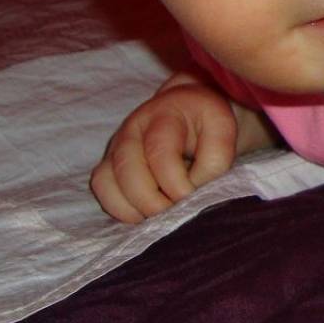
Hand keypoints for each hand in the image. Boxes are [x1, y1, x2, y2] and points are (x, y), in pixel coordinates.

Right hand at [91, 76, 238, 222]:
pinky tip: (145, 213)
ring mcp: (117, 146)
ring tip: (161, 215)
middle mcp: (133, 129)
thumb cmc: (206, 122)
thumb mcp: (222, 130)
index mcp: (164, 115)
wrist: (188, 108)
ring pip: (106, 180)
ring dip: (133, 207)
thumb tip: (192, 195)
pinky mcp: (110, 163)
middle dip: (152, 201)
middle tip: (176, 212)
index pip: (160, 151)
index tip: (192, 198)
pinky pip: (101, 189)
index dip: (175, 183)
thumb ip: (214, 161)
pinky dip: (120, 208)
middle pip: (127, 169)